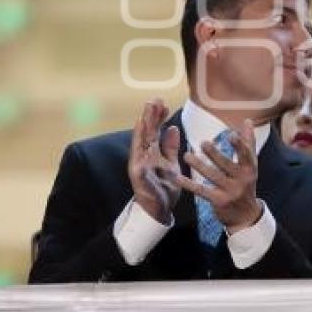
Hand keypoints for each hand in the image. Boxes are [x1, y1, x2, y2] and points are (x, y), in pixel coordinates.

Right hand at [127, 99, 180, 224]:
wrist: (159, 211)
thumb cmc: (164, 188)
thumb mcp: (172, 165)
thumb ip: (170, 148)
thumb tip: (172, 128)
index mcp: (153, 154)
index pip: (156, 132)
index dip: (159, 118)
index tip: (164, 104)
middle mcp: (145, 156)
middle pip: (147, 133)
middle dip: (150, 116)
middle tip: (154, 99)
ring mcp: (140, 164)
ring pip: (141, 141)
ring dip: (144, 125)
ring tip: (146, 110)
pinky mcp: (139, 174)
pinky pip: (138, 156)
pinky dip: (138, 144)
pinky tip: (140, 131)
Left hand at [175, 119, 261, 233]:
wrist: (245, 214)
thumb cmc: (245, 182)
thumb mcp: (250, 164)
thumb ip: (248, 142)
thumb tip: (247, 120)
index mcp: (250, 168)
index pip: (246, 155)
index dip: (239, 145)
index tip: (231, 134)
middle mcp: (242, 180)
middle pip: (227, 165)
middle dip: (215, 155)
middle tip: (202, 143)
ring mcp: (230, 191)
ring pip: (212, 177)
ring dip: (199, 166)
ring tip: (187, 156)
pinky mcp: (218, 201)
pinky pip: (201, 191)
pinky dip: (189, 184)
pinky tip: (177, 178)